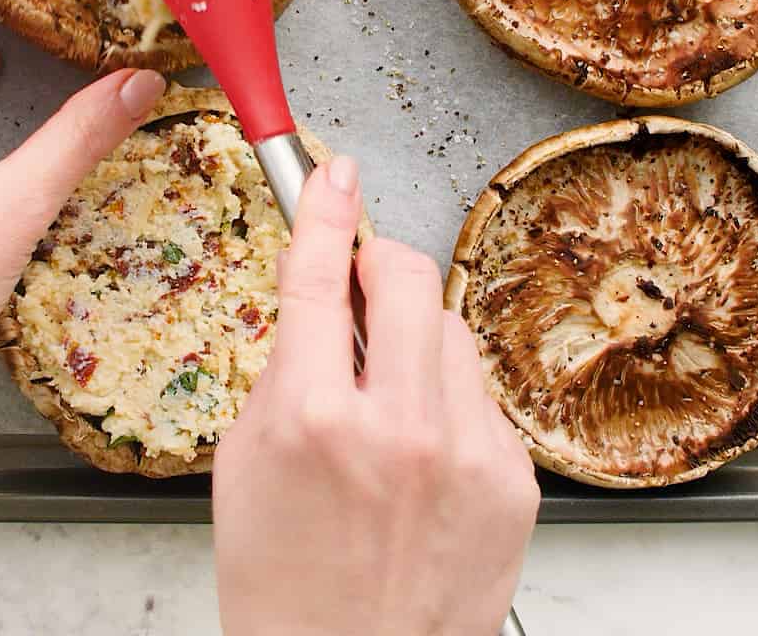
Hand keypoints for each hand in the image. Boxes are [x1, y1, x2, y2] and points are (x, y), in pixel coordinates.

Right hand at [213, 155, 539, 635]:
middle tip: (364, 283)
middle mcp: (399, 427)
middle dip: (380, 262)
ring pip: (448, 327)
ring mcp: (467, 451)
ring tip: (390, 400)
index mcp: (313, 421)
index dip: (324, 211)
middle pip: (406, 274)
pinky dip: (448, 398)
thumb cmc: (285, 584)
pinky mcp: (513, 476)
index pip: (318, 278)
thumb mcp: (244, 467)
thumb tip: (323, 300)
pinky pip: (479, 392)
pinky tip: (426, 451)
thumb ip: (284, 371)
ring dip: (415, 338)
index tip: (333, 174)